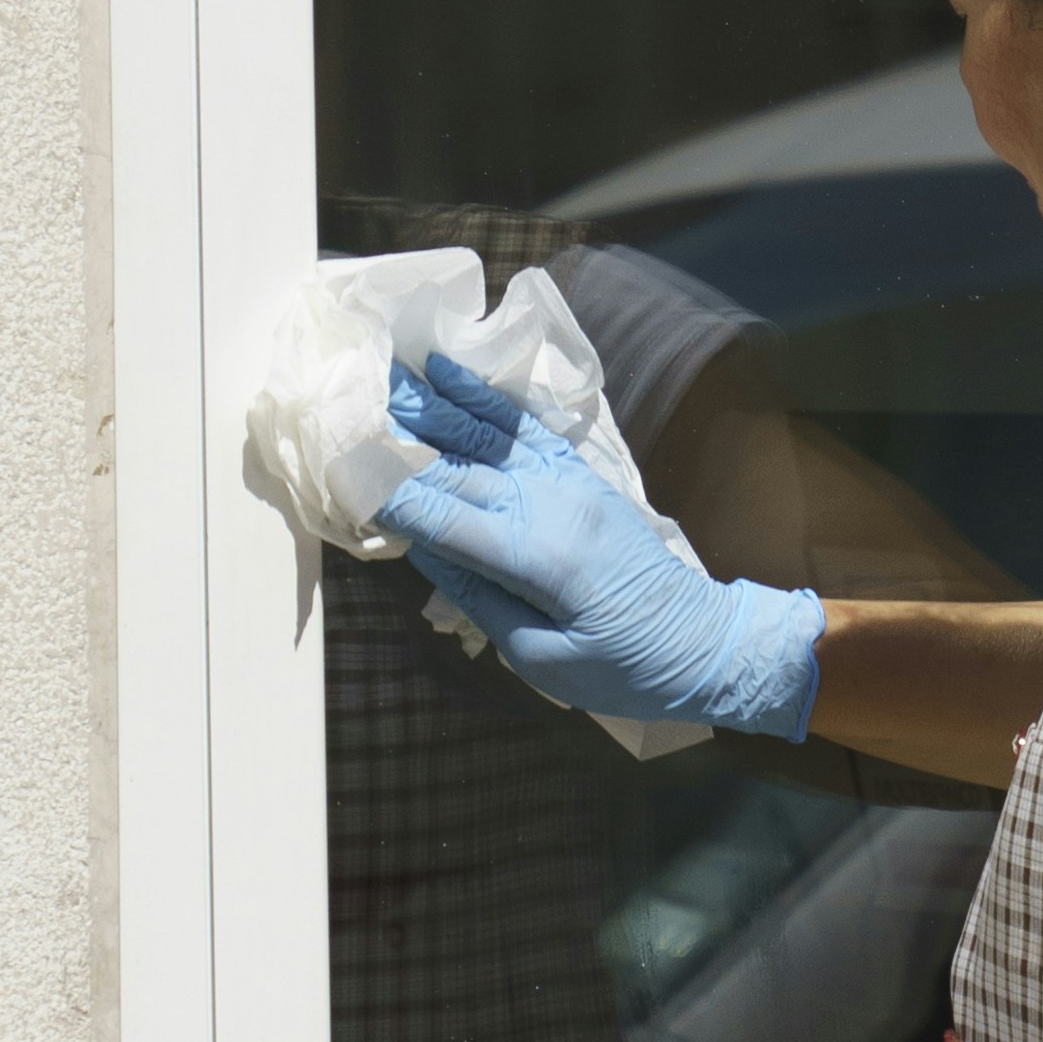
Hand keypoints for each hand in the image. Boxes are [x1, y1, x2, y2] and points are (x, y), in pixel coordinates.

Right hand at [379, 353, 822, 743]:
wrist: (703, 643)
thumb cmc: (624, 669)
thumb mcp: (542, 658)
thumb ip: (482, 600)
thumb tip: (428, 550)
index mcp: (539, 558)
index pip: (446, 517)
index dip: (390, 492)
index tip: (339, 465)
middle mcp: (552, 507)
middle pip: (459, 468)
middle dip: (398, 437)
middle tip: (342, 402)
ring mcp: (570, 485)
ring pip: (487, 437)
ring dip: (432, 404)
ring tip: (383, 372)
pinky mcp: (582, 478)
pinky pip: (526, 428)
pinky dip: (485, 399)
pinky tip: (450, 373)